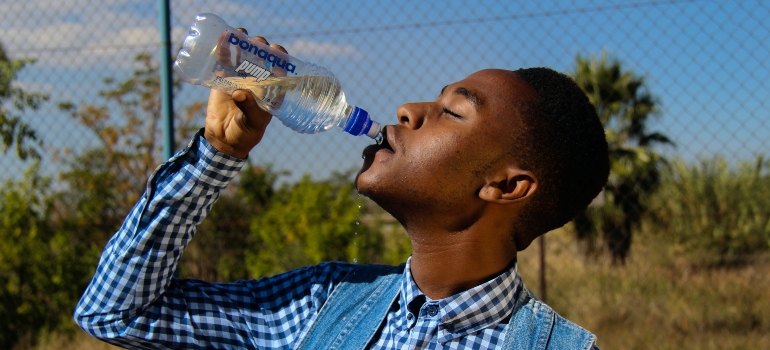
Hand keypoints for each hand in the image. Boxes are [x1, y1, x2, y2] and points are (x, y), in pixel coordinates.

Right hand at [204, 29, 288, 158]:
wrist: (224, 139)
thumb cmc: (245, 133)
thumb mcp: (251, 122)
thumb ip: (248, 108)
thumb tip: (239, 92)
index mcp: (271, 91)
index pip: (280, 70)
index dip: (280, 58)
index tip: (276, 50)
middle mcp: (258, 81)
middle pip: (262, 59)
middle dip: (261, 48)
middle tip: (257, 43)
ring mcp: (241, 78)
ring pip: (244, 56)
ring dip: (243, 43)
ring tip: (240, 33)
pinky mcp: (224, 78)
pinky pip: (225, 61)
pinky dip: (224, 49)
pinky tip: (223, 37)